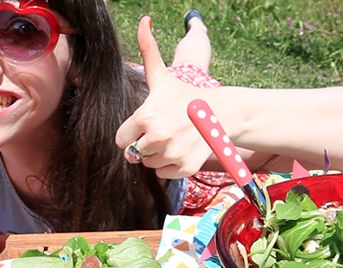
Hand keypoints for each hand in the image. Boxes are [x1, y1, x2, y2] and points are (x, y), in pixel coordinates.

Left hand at [116, 16, 212, 178]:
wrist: (222, 112)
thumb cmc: (186, 94)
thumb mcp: (162, 76)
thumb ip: (148, 51)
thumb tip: (143, 20)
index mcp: (145, 117)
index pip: (121, 140)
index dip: (131, 132)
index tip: (146, 124)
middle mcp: (157, 138)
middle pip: (135, 153)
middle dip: (145, 143)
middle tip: (163, 129)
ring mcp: (172, 154)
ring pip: (149, 164)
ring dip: (157, 154)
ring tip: (173, 137)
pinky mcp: (184, 168)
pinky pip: (164, 173)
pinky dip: (170, 165)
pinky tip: (181, 149)